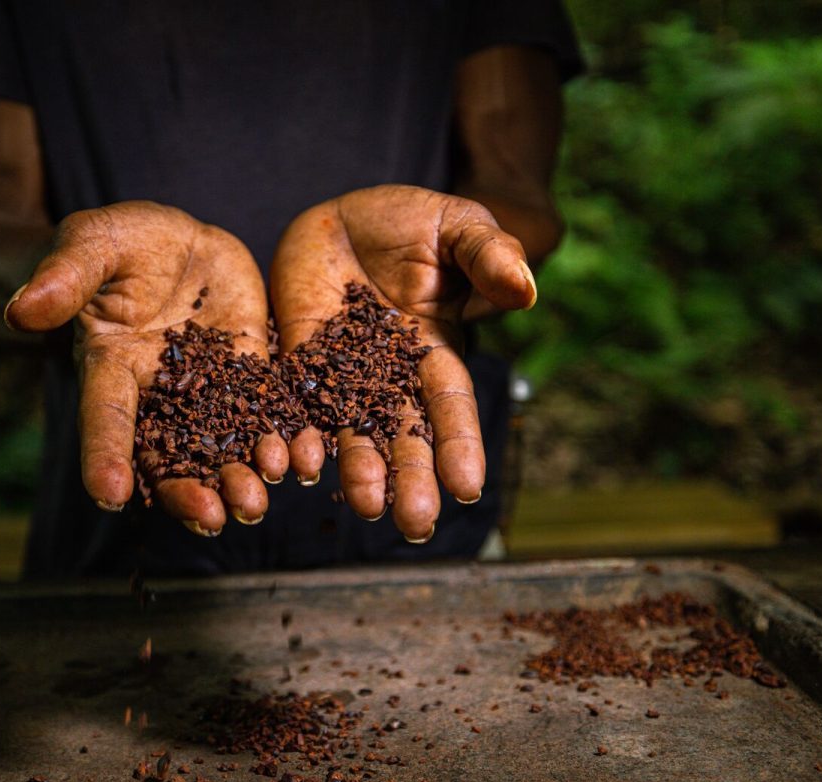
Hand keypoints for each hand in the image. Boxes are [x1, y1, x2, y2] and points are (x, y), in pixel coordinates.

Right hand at [5, 201, 287, 534]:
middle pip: (167, 455)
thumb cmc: (120, 242)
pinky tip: (305, 459)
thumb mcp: (90, 244)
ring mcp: (207, 390)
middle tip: (212, 519)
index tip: (110, 496)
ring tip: (257, 503)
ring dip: (240, 479)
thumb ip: (63, 276)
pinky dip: (285, 438)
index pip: (104, 418)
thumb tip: (18, 310)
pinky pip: (268, 413)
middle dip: (188, 491)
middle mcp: (158, 394)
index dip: (104, 456)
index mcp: (111, 367)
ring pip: (221, 448)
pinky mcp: (249, 374)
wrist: (176, 241)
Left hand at [271, 185, 535, 540]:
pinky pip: (297, 407)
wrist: (341, 216)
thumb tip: (525, 291)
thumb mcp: (461, 228)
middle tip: (416, 525)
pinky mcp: (298, 365)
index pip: (451, 405)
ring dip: (359, 472)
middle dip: (411, 478)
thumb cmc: (414, 222)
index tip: (469, 487)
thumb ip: (489, 254)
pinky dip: (298, 437)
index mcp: (436, 351)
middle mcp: (390, 377)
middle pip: (403, 435)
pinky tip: (298, 465)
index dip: (461, 445)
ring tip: (365, 508)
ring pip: (351, 432)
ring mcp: (342, 376)